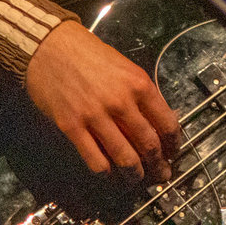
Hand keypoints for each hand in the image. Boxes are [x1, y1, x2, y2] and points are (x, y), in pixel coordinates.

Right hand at [25, 20, 181, 183]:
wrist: (51, 47)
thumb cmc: (90, 55)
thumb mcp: (126, 68)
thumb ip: (142, 94)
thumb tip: (158, 119)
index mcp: (139, 84)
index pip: (167, 123)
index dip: (173, 144)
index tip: (173, 152)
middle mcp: (121, 102)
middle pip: (149, 145)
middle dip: (158, 165)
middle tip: (161, 174)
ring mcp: (96, 116)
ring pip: (125, 158)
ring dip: (135, 175)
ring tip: (137, 180)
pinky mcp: (72, 127)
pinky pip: (95, 160)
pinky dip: (106, 174)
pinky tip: (110, 175)